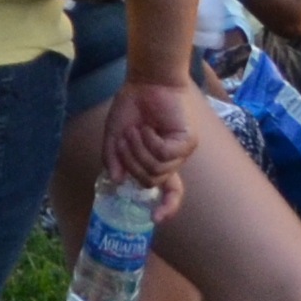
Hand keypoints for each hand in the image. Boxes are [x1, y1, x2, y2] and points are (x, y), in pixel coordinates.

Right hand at [100, 76, 196, 201]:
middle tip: (125, 141)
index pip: (170, 191)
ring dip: (139, 150)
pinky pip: (165, 154)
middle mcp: (172, 160)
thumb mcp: (115, 135)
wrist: (146, 81)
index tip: (156, 219)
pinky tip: (148, 128)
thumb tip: (116, 180)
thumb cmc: (132, 106)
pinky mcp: (187, 140)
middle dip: (132, 163)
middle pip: (152, 181)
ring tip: (135, 131)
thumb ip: (113, 158)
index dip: (167, 207)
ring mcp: (181, 151)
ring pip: (159, 170)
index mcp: (158, 160)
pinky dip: (150, 142)